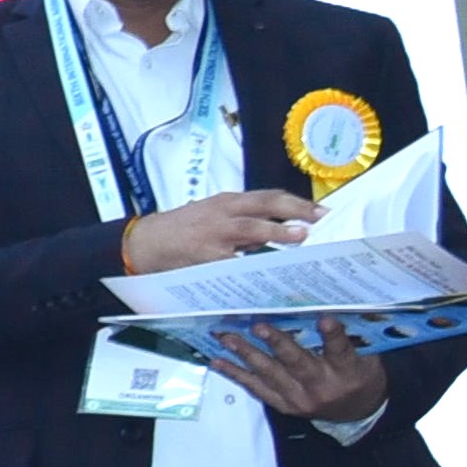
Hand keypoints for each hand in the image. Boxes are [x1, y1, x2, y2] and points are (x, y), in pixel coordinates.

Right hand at [123, 189, 316, 275]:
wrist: (143, 243)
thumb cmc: (179, 230)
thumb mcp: (211, 214)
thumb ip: (242, 220)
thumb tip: (277, 232)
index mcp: (227, 201)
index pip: (268, 196)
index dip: (297, 202)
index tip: (323, 211)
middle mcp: (223, 212)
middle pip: (266, 204)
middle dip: (296, 210)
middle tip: (322, 218)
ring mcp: (214, 233)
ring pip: (252, 227)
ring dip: (279, 231)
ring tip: (301, 236)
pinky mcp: (205, 254)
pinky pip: (235, 260)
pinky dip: (254, 264)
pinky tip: (269, 270)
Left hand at [207, 320, 390, 427]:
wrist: (358, 412)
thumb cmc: (360, 376)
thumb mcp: (366, 357)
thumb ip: (347, 338)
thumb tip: (324, 305)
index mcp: (348, 371)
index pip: (341, 351)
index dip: (333, 335)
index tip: (324, 319)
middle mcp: (322, 386)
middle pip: (298, 363)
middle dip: (277, 344)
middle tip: (259, 326)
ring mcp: (300, 398)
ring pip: (270, 374)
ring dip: (247, 354)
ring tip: (227, 338)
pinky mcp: (284, 405)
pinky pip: (257, 389)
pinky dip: (236, 374)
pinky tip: (218, 361)